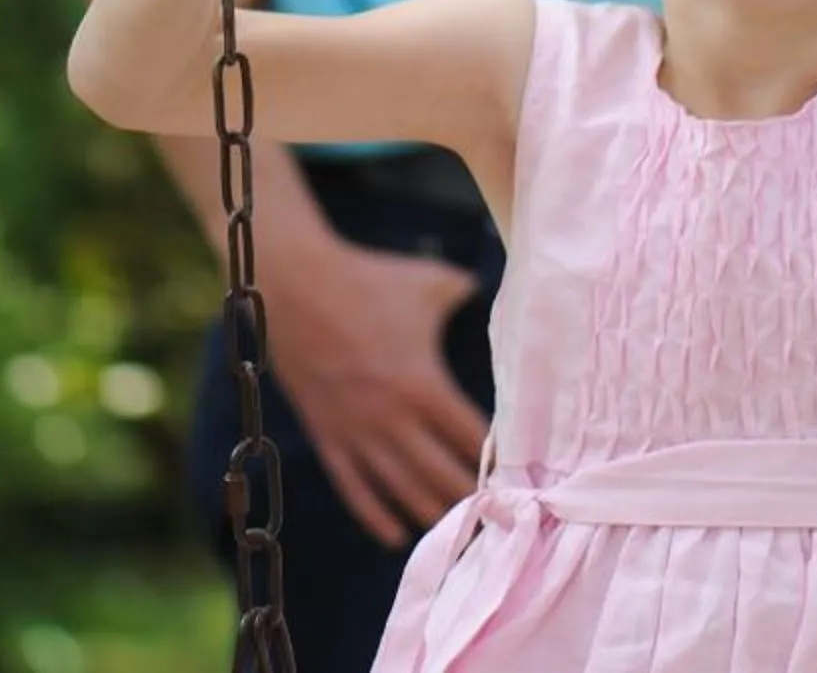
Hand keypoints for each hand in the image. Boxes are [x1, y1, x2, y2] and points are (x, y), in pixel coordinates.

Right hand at [265, 239, 489, 547]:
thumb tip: (491, 284)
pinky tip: (396, 534)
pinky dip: (376, 515)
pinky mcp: (329, 436)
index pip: (472, 438)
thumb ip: (466, 290)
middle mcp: (394, 418)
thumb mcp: (428, 282)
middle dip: (470, 500)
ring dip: (431, 514)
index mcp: (424, 385)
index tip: (519, 477)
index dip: (497, 460)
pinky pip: (355, 488)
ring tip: (457, 534)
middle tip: (496, 519)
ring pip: (402, 490)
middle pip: (442, 476)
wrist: (297, 287)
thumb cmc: (368, 280)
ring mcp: (358, 432)